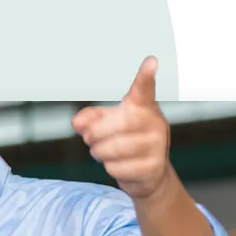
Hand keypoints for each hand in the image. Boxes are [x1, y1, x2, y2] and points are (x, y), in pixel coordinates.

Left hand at [71, 56, 171, 199]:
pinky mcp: (154, 167)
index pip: (144, 88)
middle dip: (94, 135)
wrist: (149, 173)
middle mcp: (154, 122)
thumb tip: (77, 123)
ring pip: (113, 148)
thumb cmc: (125, 139)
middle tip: (90, 139)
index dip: (146, 76)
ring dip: (99, 153)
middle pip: (113, 125)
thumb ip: (90, 117)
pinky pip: (117, 168)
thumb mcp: (107, 122)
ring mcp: (157, 144)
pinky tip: (118, 165)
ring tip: (102, 151)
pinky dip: (110, 168)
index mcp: (143, 106)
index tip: (151, 62)